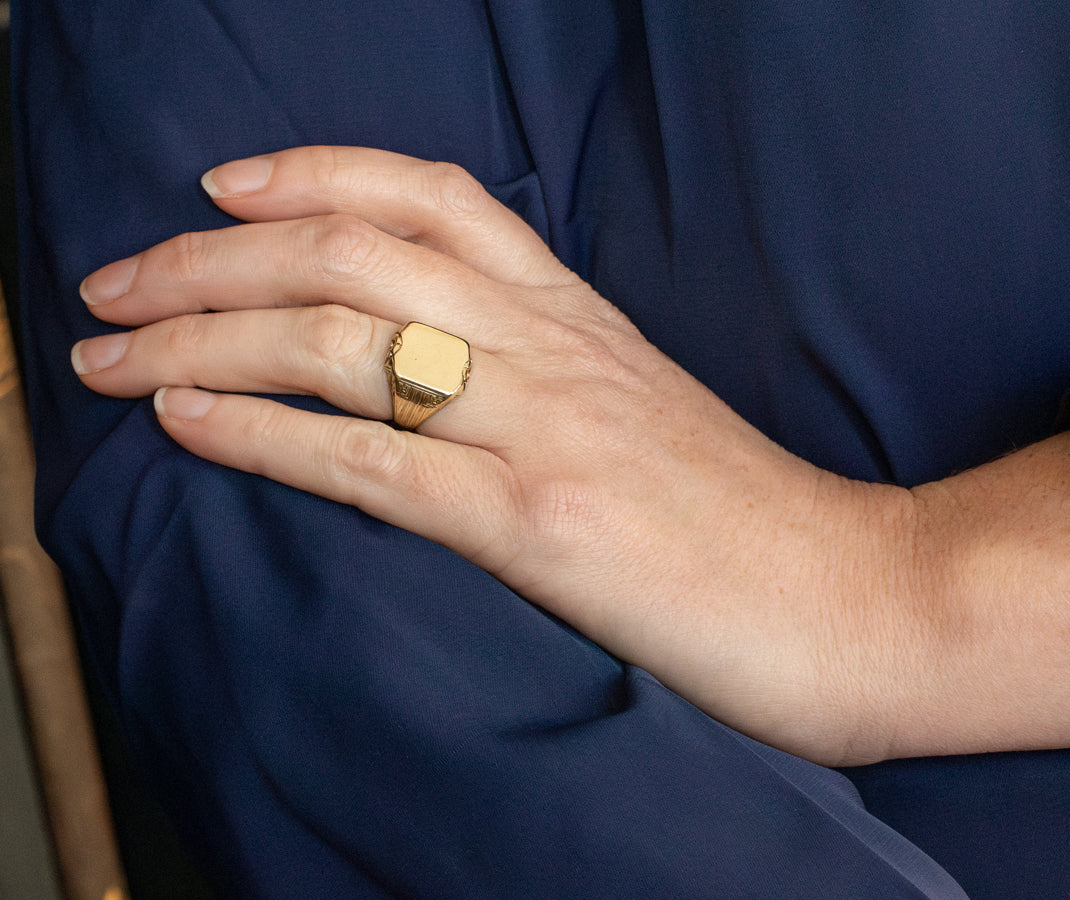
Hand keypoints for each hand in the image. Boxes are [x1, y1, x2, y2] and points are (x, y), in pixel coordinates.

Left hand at [73, 147, 1069, 764]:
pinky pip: (371, 464)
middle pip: (354, 257)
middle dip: (209, 258)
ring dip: (203, 337)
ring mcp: (545, 431)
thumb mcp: (644, 407)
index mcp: (581, 317)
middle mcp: (555, 351)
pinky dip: (261, 435)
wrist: (850, 593)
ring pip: (343, 344)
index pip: (436, 198)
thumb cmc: (744, 512)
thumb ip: (551, 369)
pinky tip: (185, 423)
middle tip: (115, 281)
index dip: (314, 172)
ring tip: (113, 351)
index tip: (223, 187)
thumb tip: (443, 369)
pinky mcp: (539, 525)